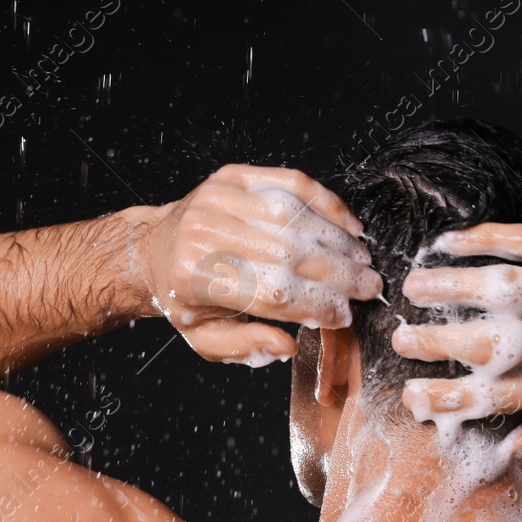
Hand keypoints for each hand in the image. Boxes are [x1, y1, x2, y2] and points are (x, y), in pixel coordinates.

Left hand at [140, 165, 382, 364]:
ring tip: (362, 259)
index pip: (274, 293)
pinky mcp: (233, 176)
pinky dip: (325, 202)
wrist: (152, 249)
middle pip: (290, 254)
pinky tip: (347, 223)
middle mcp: (206, 234)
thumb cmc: (183, 296)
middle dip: (338, 273)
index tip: (344, 315)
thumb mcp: (205, 338)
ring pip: (295, 218)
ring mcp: (219, 199)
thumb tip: (288, 346)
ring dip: (337, 240)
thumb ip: (246, 346)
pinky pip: (290, 183)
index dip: (317, 305)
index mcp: (197, 278)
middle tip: (369, 286)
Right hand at [394, 223, 521, 454]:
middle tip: (400, 340)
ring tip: (413, 286)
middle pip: (497, 342)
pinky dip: (485, 238)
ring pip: (506, 287)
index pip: (504, 394)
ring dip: (453, 285)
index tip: (412, 396)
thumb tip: (505, 452)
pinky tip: (450, 242)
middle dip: (441, 343)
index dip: (454, 397)